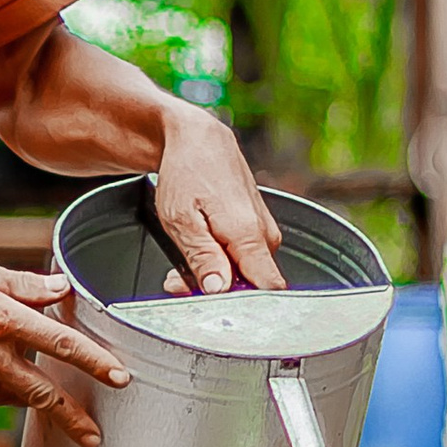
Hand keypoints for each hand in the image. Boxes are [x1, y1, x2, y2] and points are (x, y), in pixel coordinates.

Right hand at [0, 253, 129, 446]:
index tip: (120, 379)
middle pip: (41, 392)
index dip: (94, 362)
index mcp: (0, 318)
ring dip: (26, 393)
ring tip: (40, 396)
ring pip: (9, 393)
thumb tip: (60, 289)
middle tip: (94, 436)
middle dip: (71, 417)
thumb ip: (22, 284)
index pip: (59, 343)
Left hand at [153, 105, 283, 292]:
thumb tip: (219, 291)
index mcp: (249, 236)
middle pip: (252, 286)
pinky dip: (220, 260)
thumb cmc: (186, 173)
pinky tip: (199, 250)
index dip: (242, 307)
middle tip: (178, 282)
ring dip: (214, 275)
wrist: (197, 138)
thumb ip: (203, 258)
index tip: (212, 306)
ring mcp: (264, 230)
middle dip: (216, 291)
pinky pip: (245, 257)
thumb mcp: (181, 220)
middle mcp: (265, 235)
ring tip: (181, 263)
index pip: (268, 290)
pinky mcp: (258, 226)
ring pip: (246, 272)